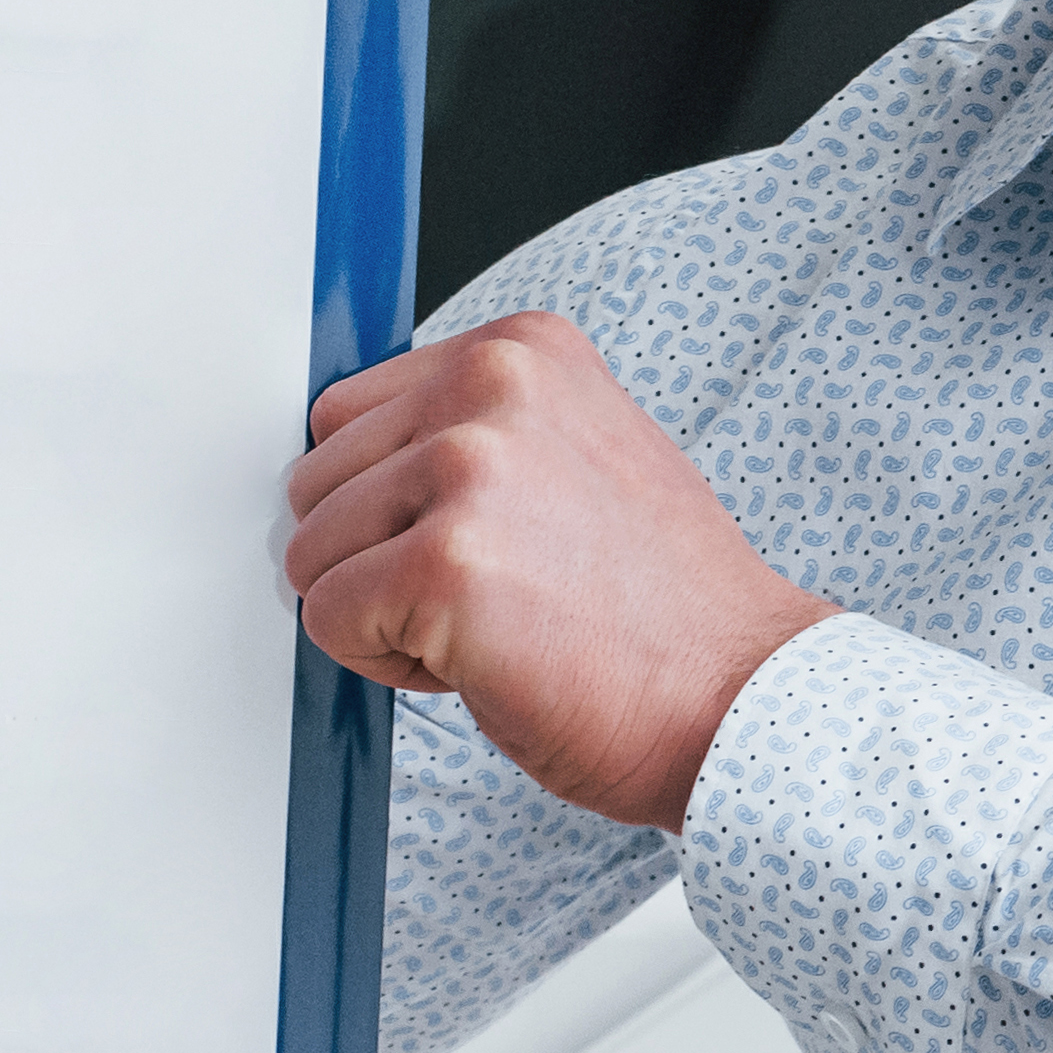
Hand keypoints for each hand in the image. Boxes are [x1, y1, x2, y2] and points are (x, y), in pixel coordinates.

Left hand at [283, 309, 832, 832]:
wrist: (740, 700)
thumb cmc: (664, 613)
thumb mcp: (577, 459)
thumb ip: (473, 436)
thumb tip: (361, 468)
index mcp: (523, 351)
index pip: (350, 414)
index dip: (394, 505)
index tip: (484, 543)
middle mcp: (491, 386)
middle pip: (318, 480)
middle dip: (379, 556)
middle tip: (495, 595)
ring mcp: (466, 468)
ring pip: (313, 552)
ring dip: (383, 613)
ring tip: (496, 625)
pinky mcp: (443, 563)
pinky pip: (329, 620)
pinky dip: (387, 665)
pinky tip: (483, 662)